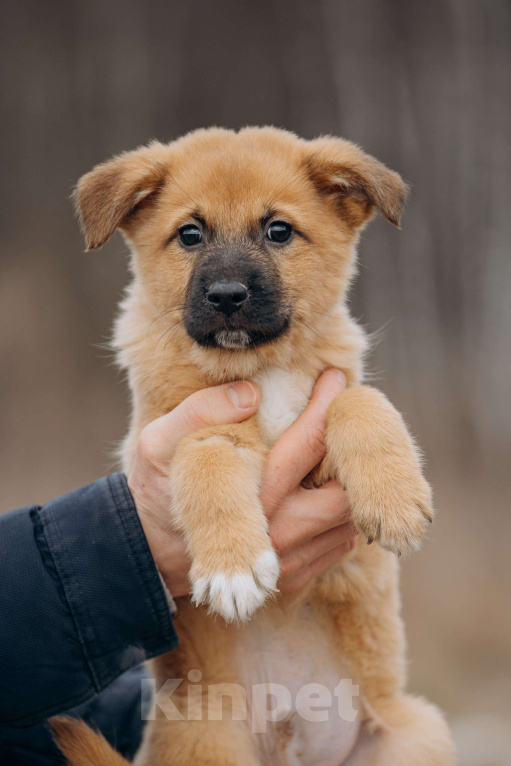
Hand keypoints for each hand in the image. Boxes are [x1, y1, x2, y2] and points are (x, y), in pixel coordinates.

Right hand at [128, 370, 356, 598]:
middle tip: (343, 425)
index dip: (328, 406)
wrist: (150, 556)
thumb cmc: (158, 491)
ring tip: (332, 458)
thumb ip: (200, 412)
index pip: (310, 442)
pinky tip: (319, 494)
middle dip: (352, 454)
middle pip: (347, 491)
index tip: (336, 378)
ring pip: (349, 520)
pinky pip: (340, 544)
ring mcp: (288, 559)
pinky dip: (340, 517)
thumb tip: (251, 392)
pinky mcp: (293, 577)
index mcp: (252, 491)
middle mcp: (278, 530)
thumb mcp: (159, 444)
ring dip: (348, 487)